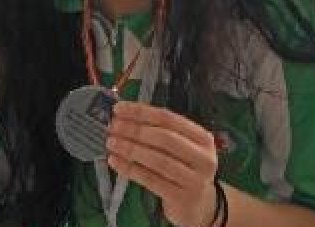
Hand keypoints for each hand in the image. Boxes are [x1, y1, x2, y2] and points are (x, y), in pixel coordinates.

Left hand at [106, 102, 218, 226]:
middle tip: (112, 127)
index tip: (118, 109)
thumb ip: (158, 131)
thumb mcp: (180, 148)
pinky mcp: (181, 198)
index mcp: (203, 138)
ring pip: (158, 160)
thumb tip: (123, 115)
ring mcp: (194, 179)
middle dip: (135, 130)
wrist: (198, 205)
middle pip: (165, 138)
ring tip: (111, 143)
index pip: (169, 118)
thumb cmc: (183, 168)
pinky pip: (151, 180)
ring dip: (130, 149)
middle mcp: (203, 158)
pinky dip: (130, 169)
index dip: (141, 112)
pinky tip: (115, 162)